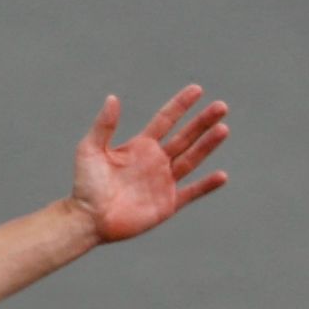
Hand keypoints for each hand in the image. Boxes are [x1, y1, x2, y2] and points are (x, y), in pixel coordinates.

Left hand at [69, 87, 229, 242]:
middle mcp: (156, 161)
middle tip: (221, 106)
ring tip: (223, 129)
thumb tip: (112, 98)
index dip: (180, 105)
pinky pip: (191, 193)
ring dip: (208, 145)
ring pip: (191, 159)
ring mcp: (163, 182)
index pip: (166, 120)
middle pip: (185, 136)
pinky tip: (222, 176)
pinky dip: (206, 186)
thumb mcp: (90, 150)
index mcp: (141, 146)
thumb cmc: (85, 184)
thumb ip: (104, 126)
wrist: (87, 219)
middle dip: (203, 121)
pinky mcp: (167, 204)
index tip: (197, 89)